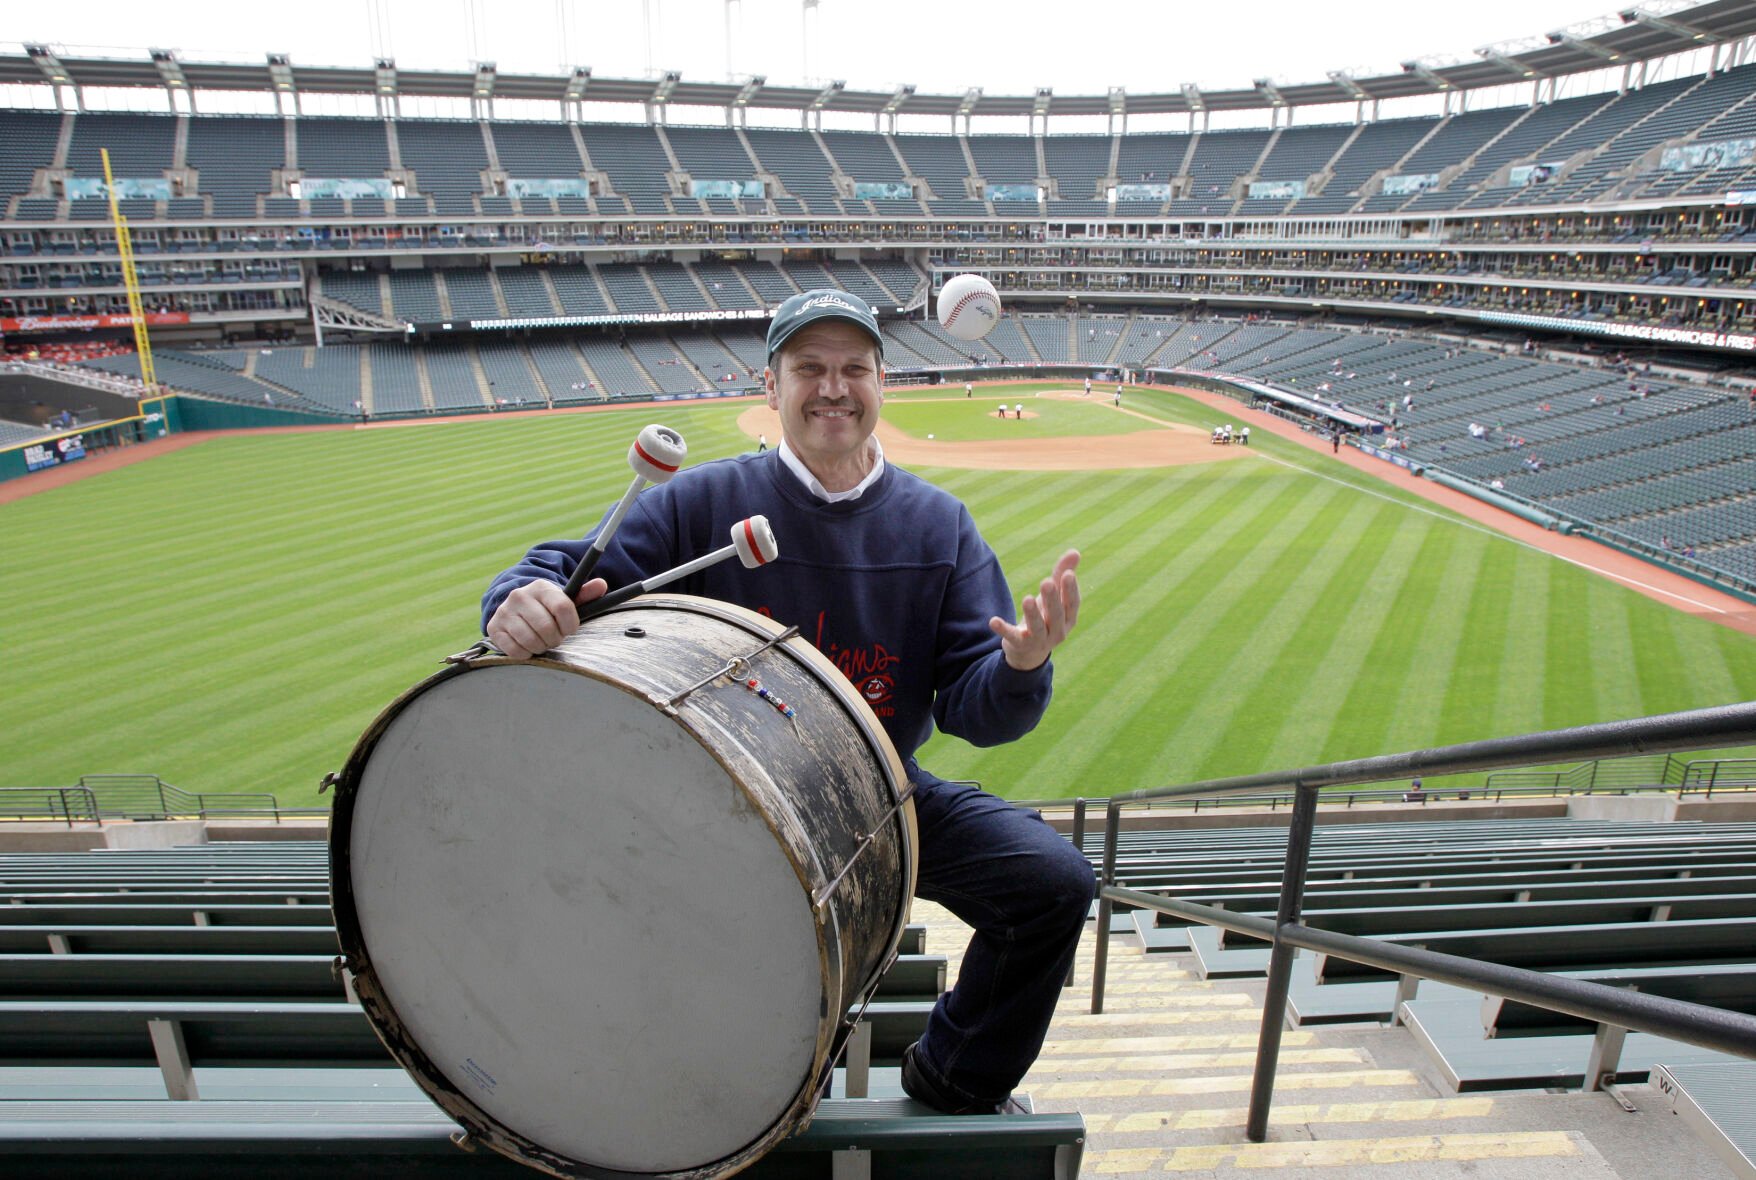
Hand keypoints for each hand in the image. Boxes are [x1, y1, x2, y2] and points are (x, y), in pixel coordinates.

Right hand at [486, 577, 606, 659]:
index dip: (571, 625)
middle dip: (555, 638)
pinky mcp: (494, 628)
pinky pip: (515, 650)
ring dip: (541, 647)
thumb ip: (585, 595)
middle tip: (554, 637)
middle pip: (547, 628)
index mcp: (541, 587)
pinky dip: (525, 653)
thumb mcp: (564, 600)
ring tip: (541, 641)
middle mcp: (520, 596)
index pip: (563, 608)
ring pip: (531, 641)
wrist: (515, 609)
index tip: (569, 628)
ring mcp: (505, 612)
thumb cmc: (546, 608)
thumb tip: (601, 585)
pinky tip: (528, 645)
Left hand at [990, 549, 1080, 671]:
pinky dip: (1003, 629)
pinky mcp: (1020, 644)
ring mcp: (1039, 640)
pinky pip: (1012, 637)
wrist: (1030, 652)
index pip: (1072, 604)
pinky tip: (993, 621)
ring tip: (1027, 599)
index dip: (1071, 590)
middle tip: (1046, 582)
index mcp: (1068, 619)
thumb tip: (1075, 551)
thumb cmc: (1046, 617)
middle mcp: (1057, 631)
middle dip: (1052, 599)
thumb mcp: (1054, 597)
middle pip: (1056, 615)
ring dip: (1032, 614)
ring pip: (1037, 628)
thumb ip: (1061, 575)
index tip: (1068, 574)